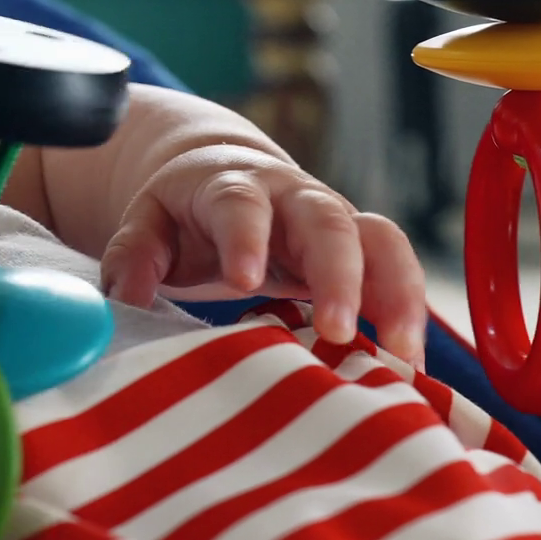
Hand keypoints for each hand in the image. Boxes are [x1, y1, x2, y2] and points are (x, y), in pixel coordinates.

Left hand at [99, 145, 427, 367]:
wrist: (225, 176)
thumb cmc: (183, 211)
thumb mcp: (147, 222)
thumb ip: (131, 255)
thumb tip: (126, 297)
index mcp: (231, 187)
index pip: (240, 205)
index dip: (245, 238)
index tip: (245, 280)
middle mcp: (293, 198)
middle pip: (327, 221)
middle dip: (338, 274)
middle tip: (338, 330)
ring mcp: (334, 223)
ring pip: (381, 242)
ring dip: (396, 295)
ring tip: (402, 354)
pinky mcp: (361, 254)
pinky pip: (397, 273)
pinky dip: (409, 314)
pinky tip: (414, 363)